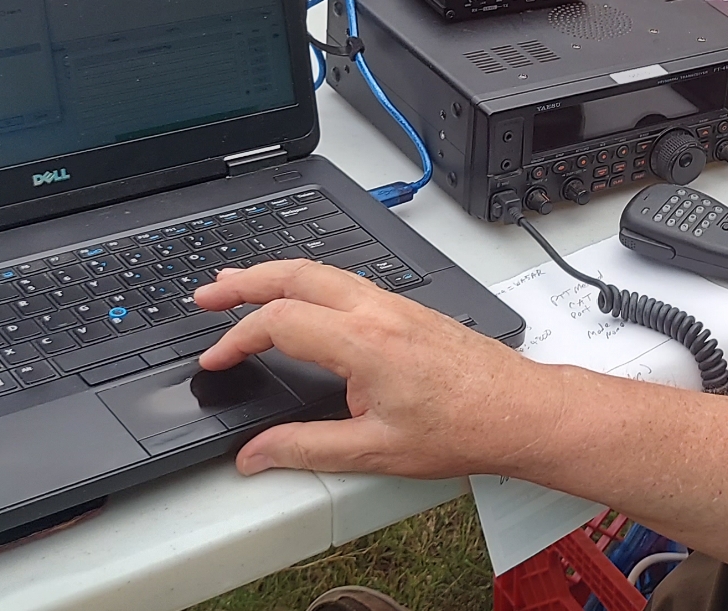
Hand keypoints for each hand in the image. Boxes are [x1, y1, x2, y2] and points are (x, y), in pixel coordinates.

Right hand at [195, 259, 561, 477]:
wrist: (519, 410)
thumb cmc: (464, 427)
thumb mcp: (375, 451)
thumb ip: (306, 450)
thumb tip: (256, 455)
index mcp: (364, 343)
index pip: (279, 321)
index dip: (237, 339)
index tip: (217, 359)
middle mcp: (379, 311)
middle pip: (295, 274)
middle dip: (243, 280)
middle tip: (208, 293)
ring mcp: (396, 304)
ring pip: (322, 271)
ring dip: (275, 275)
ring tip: (240, 285)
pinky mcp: (409, 309)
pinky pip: (347, 281)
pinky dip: (309, 282)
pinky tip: (301, 297)